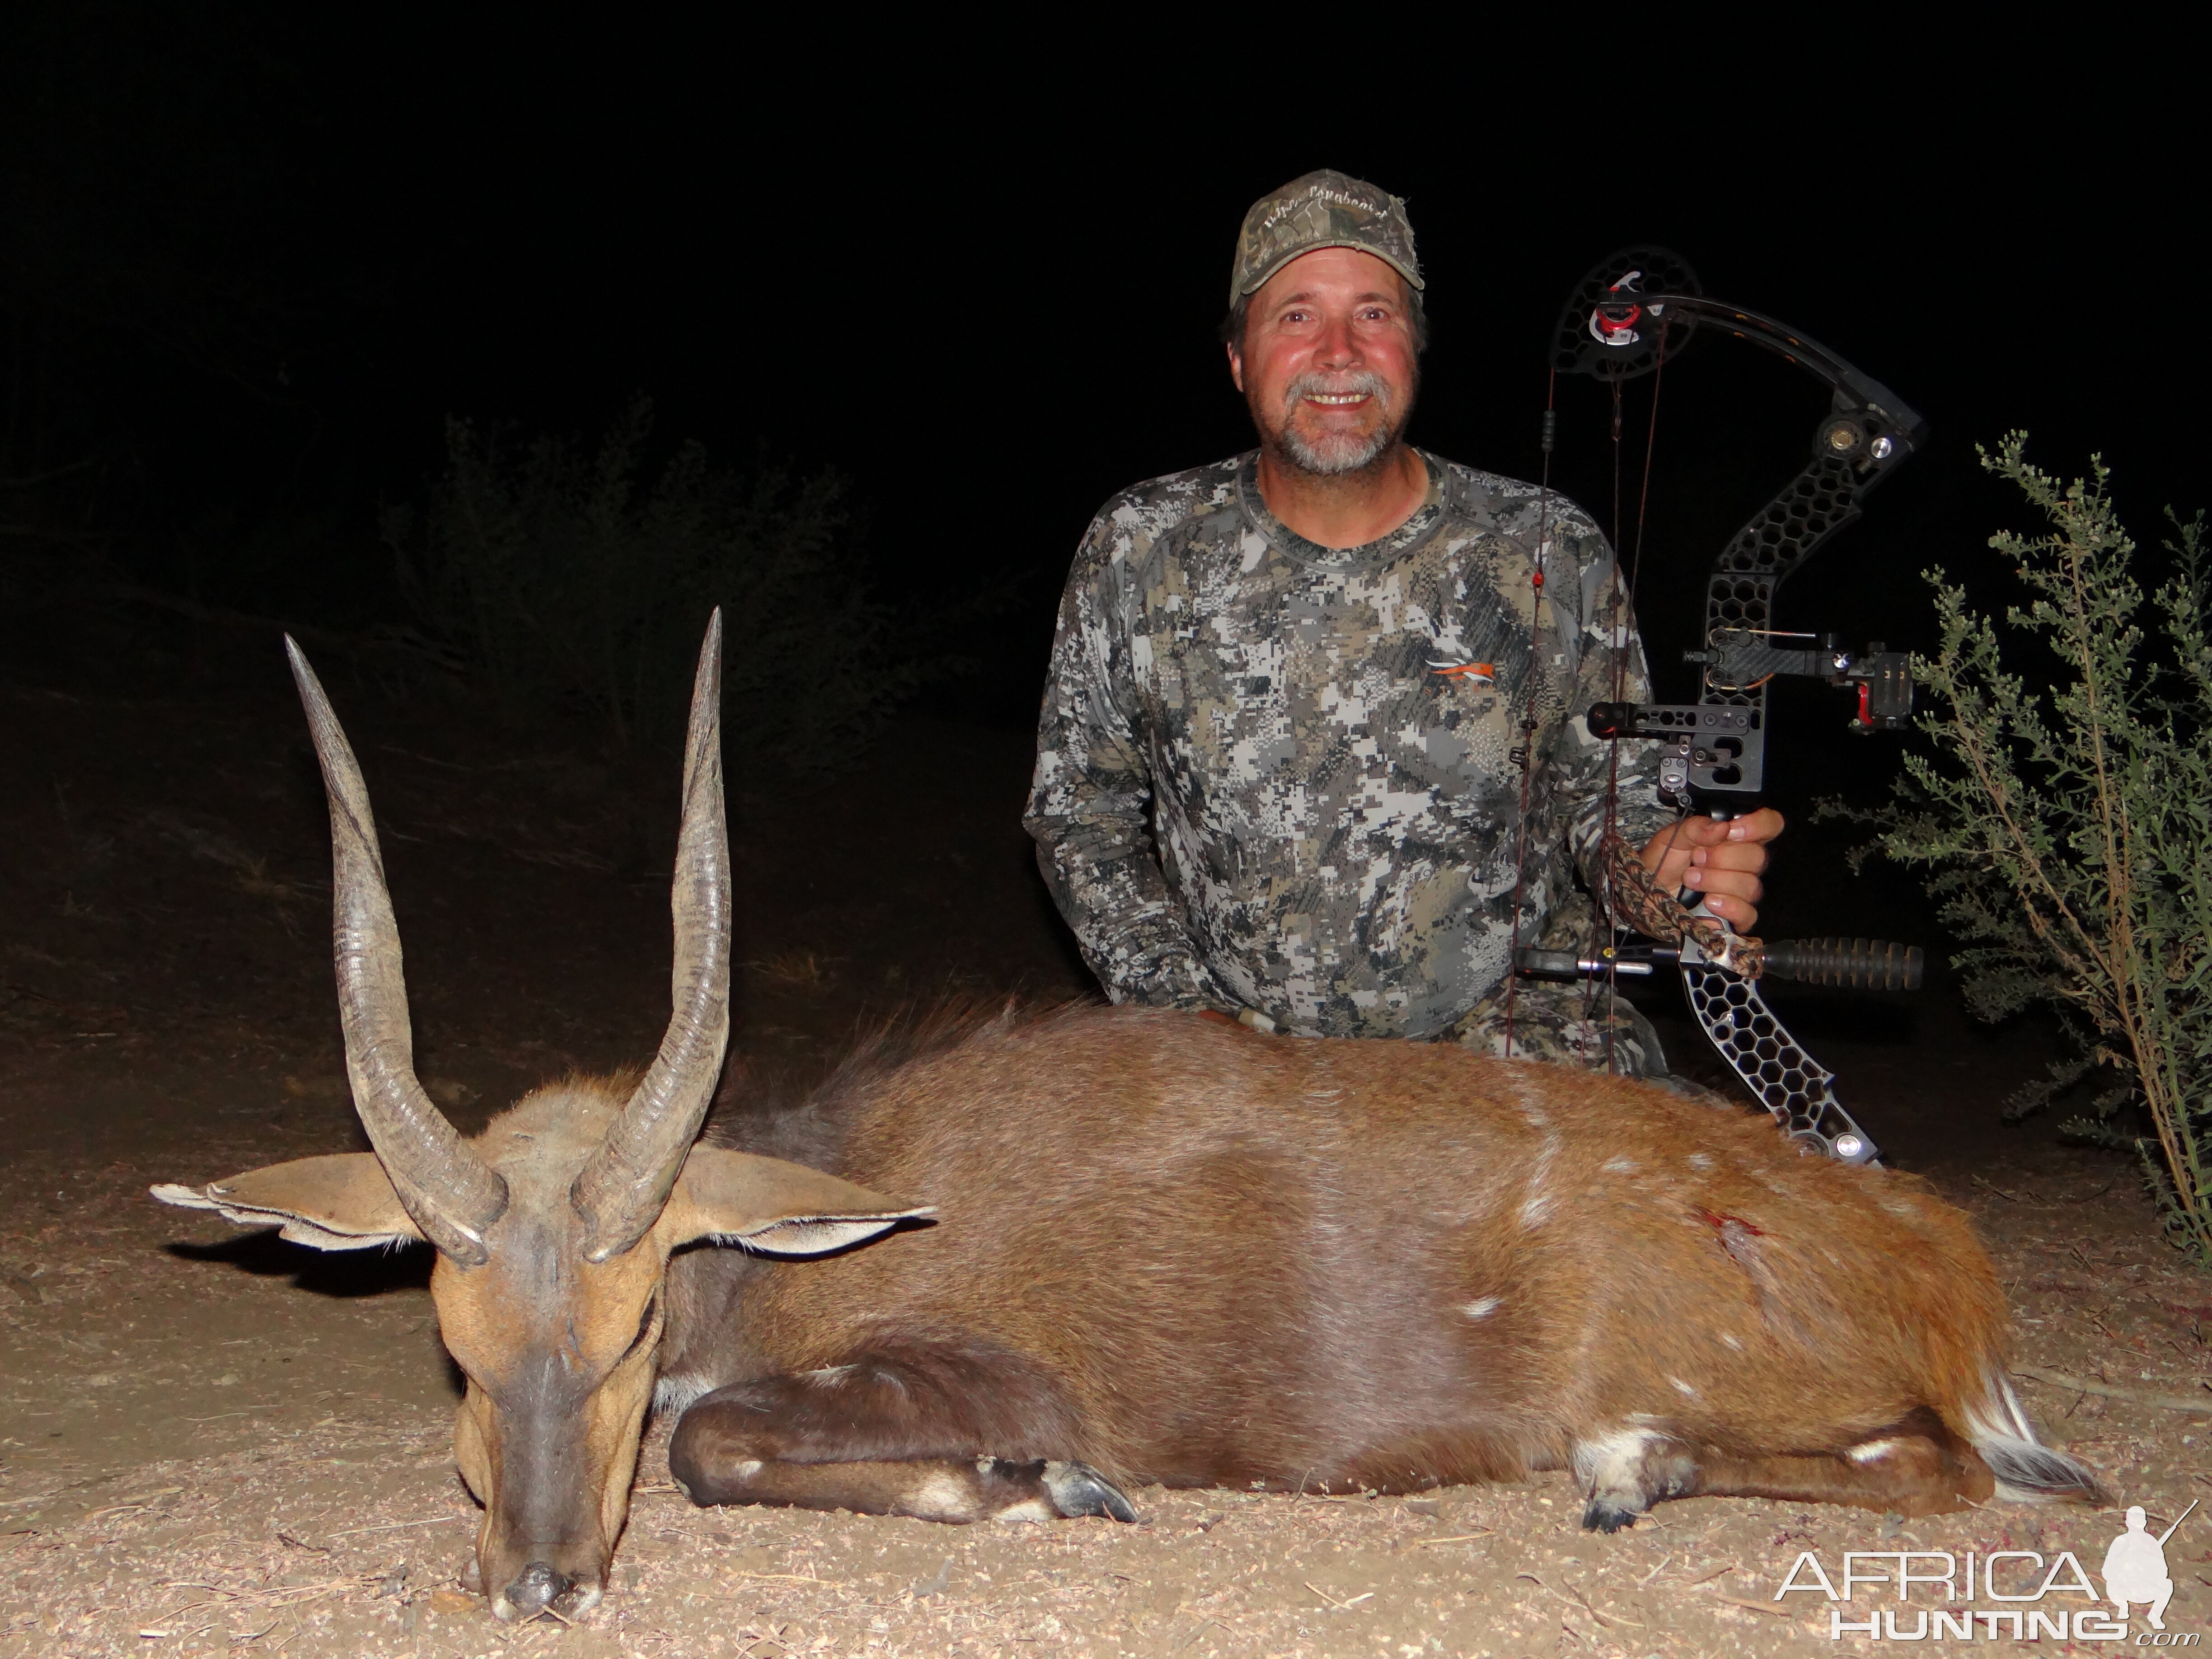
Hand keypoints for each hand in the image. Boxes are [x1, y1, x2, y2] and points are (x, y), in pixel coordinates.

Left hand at [1637, 808, 1784, 930]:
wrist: (1645, 893)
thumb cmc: (1662, 862)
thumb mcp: (1672, 838)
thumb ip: (1696, 827)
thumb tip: (1722, 827)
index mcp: (1734, 838)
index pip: (1769, 826)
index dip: (1758, 826)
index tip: (1731, 831)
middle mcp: (1743, 864)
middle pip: (1758, 857)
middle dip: (1723, 857)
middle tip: (1696, 858)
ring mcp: (1741, 891)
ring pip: (1751, 886)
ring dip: (1717, 881)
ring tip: (1691, 880)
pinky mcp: (1735, 916)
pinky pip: (1748, 914)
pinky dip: (1730, 907)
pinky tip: (1710, 903)